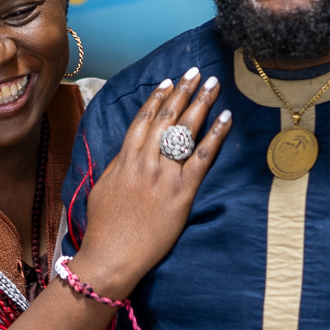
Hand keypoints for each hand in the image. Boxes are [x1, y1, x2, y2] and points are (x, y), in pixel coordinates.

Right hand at [74, 70, 231, 296]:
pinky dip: (215, 135)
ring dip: (201, 103)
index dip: (157, 98)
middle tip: (195, 72)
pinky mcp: (181, 192)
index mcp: (125, 159)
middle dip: (182, 91)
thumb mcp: (103, 189)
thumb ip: (118, 167)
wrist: (110, 256)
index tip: (168, 82)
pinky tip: (226, 118)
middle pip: (167, 117)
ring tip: (212, 84)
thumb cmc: (104, 228)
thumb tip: (128, 152)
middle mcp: (144, 161)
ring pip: (185, 130)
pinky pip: (202, 157)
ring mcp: (163, 175)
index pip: (143, 119)